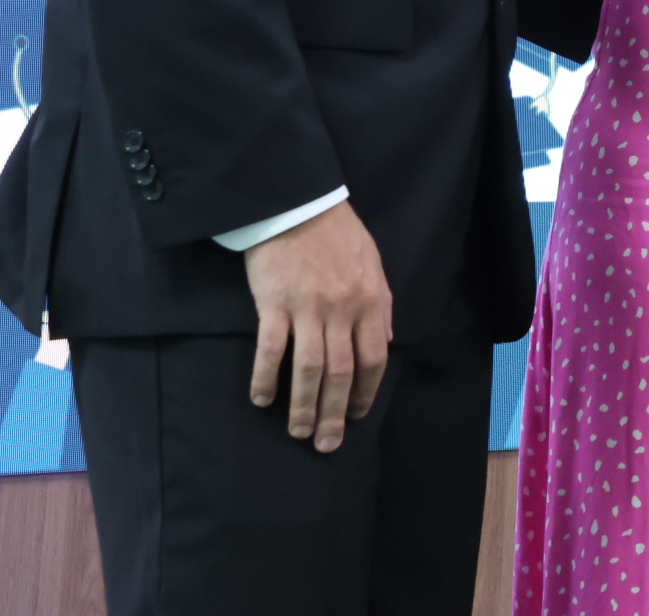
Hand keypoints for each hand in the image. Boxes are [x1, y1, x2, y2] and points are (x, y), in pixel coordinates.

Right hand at [244, 200, 392, 450]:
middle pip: (343, 373)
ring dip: (304, 406)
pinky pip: (271, 350)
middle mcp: (343, 310)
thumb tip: (385, 341)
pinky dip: (267, 379)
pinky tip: (263, 400)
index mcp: (371, 301)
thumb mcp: (373, 265)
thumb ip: (380, 305)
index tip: (359, 416)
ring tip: (300, 432)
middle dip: (336, 413)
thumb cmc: (338, 235)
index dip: (367, 392)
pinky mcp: (274, 305)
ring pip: (310, 369)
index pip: (374, 358)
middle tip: (327, 444)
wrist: (300, 204)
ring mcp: (308, 308)